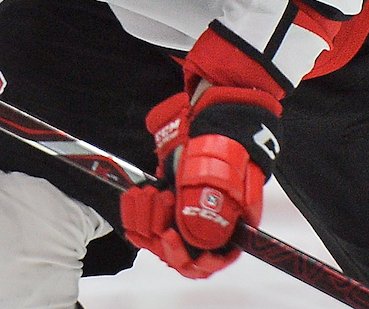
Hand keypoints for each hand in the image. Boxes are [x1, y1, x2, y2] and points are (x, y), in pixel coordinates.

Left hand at [120, 86, 280, 277]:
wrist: (216, 107)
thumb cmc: (226, 137)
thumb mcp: (222, 173)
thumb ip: (214, 212)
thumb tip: (204, 244)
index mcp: (232, 221)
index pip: (213, 260)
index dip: (192, 260)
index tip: (170, 238)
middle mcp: (209, 220)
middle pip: (182, 253)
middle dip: (162, 234)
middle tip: (159, 206)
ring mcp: (185, 209)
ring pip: (159, 236)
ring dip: (147, 219)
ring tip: (149, 192)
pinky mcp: (167, 197)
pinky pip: (145, 219)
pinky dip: (135, 211)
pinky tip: (138, 192)